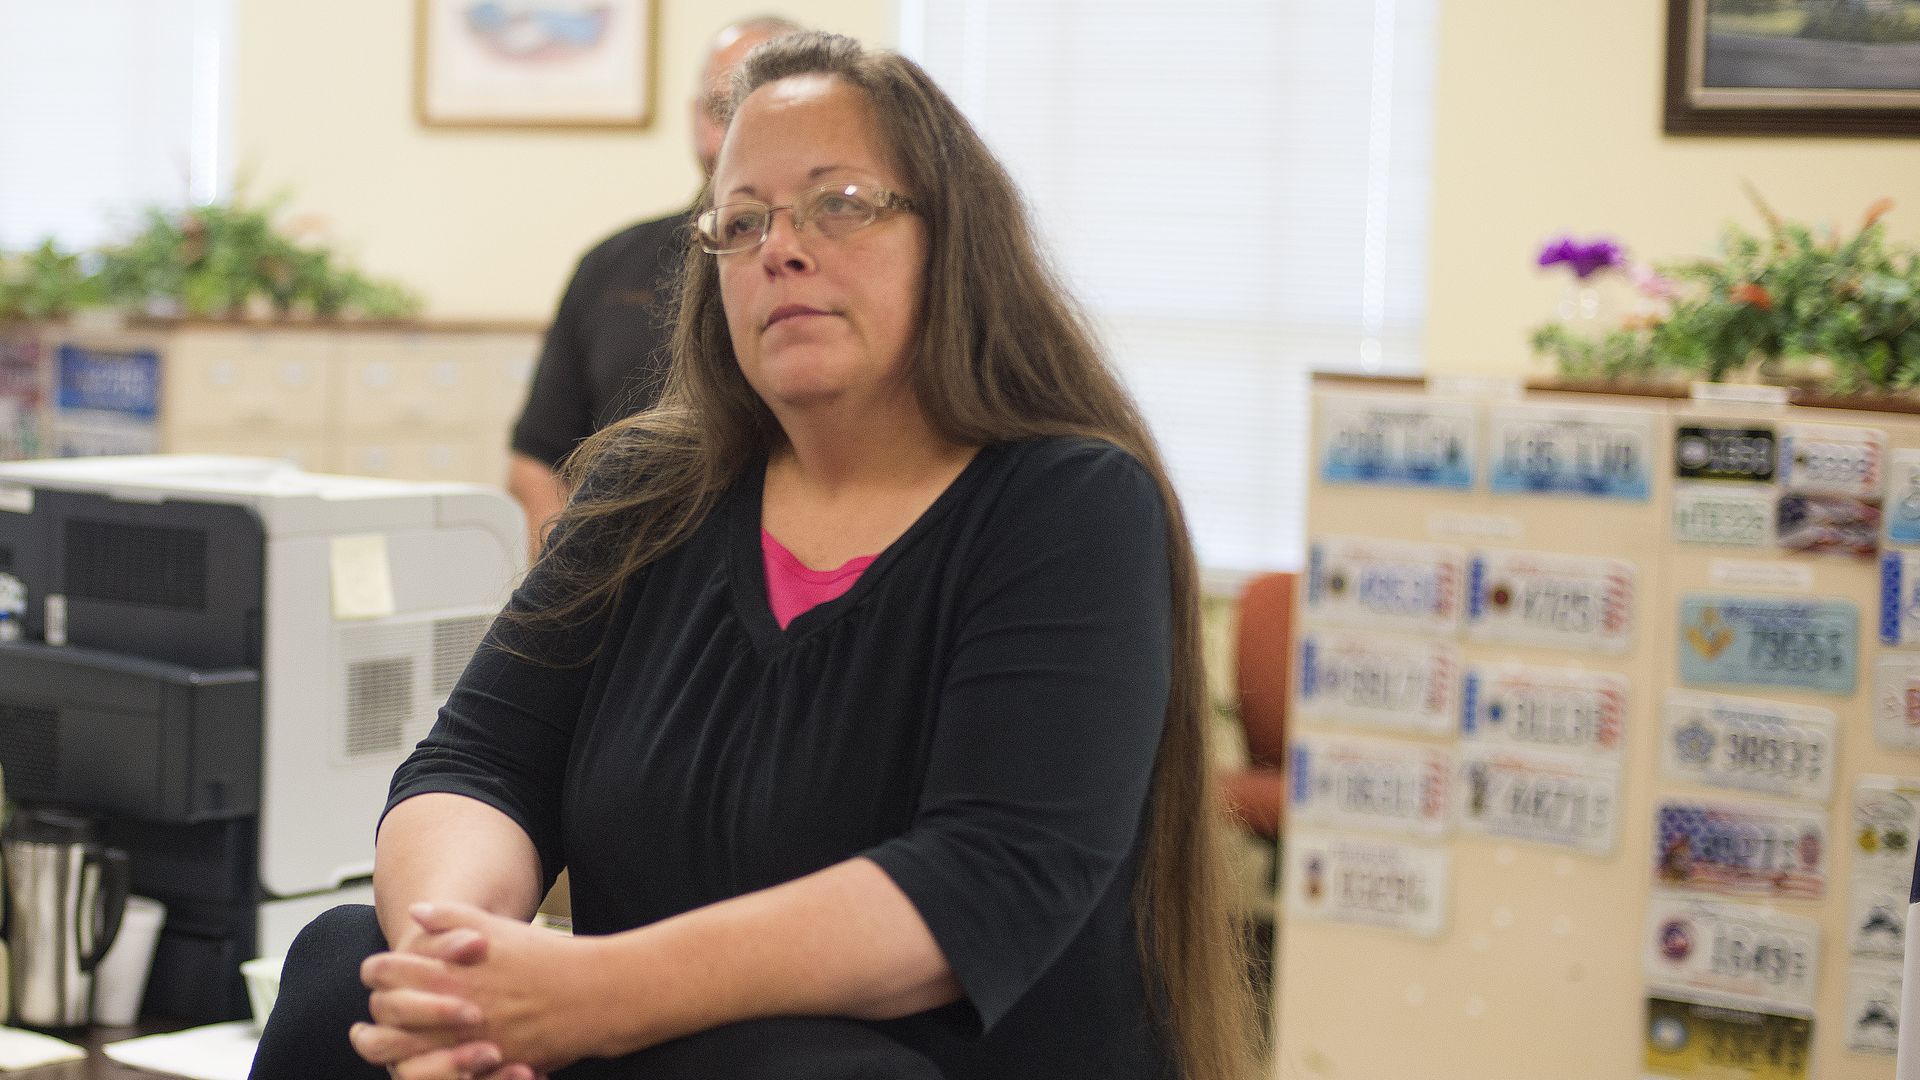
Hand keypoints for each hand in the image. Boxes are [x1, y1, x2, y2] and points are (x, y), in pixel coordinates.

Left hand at [361, 901, 607, 1074]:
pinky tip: (418, 1065)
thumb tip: (416, 912)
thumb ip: (454, 916)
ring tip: (380, 1046)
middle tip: (369, 1019)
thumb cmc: (547, 958)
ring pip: (400, 1055)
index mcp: (449, 970)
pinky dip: (421, 1071)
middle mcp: (448, 1007)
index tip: (377, 974)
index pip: (385, 972)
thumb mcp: (499, 929)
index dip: (376, 972)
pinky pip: (436, 1077)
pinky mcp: (483, 1067)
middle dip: (374, 1015)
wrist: (593, 994)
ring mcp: (464, 1041)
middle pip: (386, 1015)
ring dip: (386, 1050)